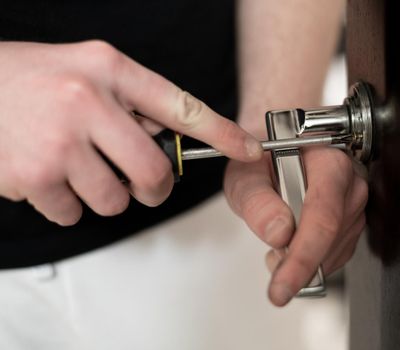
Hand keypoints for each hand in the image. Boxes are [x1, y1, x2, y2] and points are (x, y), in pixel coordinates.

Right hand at [0, 41, 261, 224]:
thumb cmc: (30, 80)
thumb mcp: (87, 69)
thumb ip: (132, 99)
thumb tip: (167, 138)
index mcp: (108, 70)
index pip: (181, 106)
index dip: (221, 133)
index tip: (247, 149)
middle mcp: (87, 102)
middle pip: (152, 172)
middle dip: (151, 187)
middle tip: (140, 183)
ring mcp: (60, 142)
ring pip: (115, 200)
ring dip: (103, 194)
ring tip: (77, 167)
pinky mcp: (34, 177)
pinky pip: (76, 213)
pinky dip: (68, 204)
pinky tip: (50, 176)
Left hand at [224, 133, 367, 305]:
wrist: (275, 146)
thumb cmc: (260, 155)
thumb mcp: (244, 172)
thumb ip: (257, 200)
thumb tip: (278, 233)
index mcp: (328, 161)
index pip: (323, 216)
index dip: (303, 256)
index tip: (282, 286)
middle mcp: (350, 181)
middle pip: (332, 237)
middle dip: (299, 260)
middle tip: (270, 258)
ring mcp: (354, 202)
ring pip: (335, 249)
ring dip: (304, 258)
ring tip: (277, 244)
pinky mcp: (352, 220)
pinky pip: (336, 252)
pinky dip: (311, 257)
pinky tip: (291, 245)